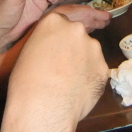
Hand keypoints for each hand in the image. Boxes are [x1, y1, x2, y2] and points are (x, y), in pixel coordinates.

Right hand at [0, 13, 106, 131]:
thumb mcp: (28, 53)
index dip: (58, 37)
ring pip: (89, 53)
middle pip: (77, 35)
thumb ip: (46, 43)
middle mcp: (77, 30)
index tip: (56, 48)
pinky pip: (96, 70)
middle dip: (72, 48)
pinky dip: (90, 77)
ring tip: (68, 82)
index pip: (61, 22)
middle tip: (62, 66)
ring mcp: (93, 48)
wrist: (45, 108)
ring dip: (82, 63)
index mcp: (54, 22)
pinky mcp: (103, 67)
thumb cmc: (27, 83)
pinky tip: (78, 90)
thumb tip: (53, 51)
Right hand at [49, 4, 110, 31]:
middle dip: (104, 23)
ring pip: (95, 30)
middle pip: (103, 25)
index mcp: (89, 13)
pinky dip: (87, 35)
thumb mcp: (73, 7)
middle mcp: (90, 23)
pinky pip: (87, 36)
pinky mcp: (82, 39)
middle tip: (104, 21)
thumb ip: (84, 10)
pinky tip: (82, 34)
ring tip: (90, 26)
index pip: (105, 16)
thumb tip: (92, 12)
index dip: (107, 16)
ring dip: (94, 28)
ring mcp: (86, 33)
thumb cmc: (59, 13)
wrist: (51, 26)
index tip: (108, 15)